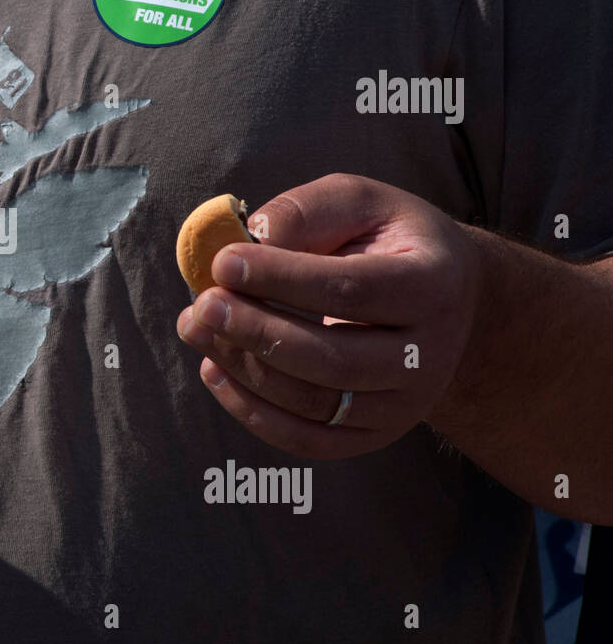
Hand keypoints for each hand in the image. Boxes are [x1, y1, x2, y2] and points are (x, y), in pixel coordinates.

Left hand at [176, 173, 480, 458]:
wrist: (448, 302)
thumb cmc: (386, 241)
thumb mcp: (358, 203)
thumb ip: (303, 213)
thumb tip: (246, 240)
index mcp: (432, 285)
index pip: (352, 290)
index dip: (282, 278)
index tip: (222, 262)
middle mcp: (429, 355)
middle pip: (333, 359)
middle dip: (257, 332)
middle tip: (202, 304)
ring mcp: (406, 405)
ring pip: (315, 403)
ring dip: (244, 368)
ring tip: (195, 327)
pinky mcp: (376, 434)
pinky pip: (307, 439)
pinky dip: (252, 411)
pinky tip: (213, 369)